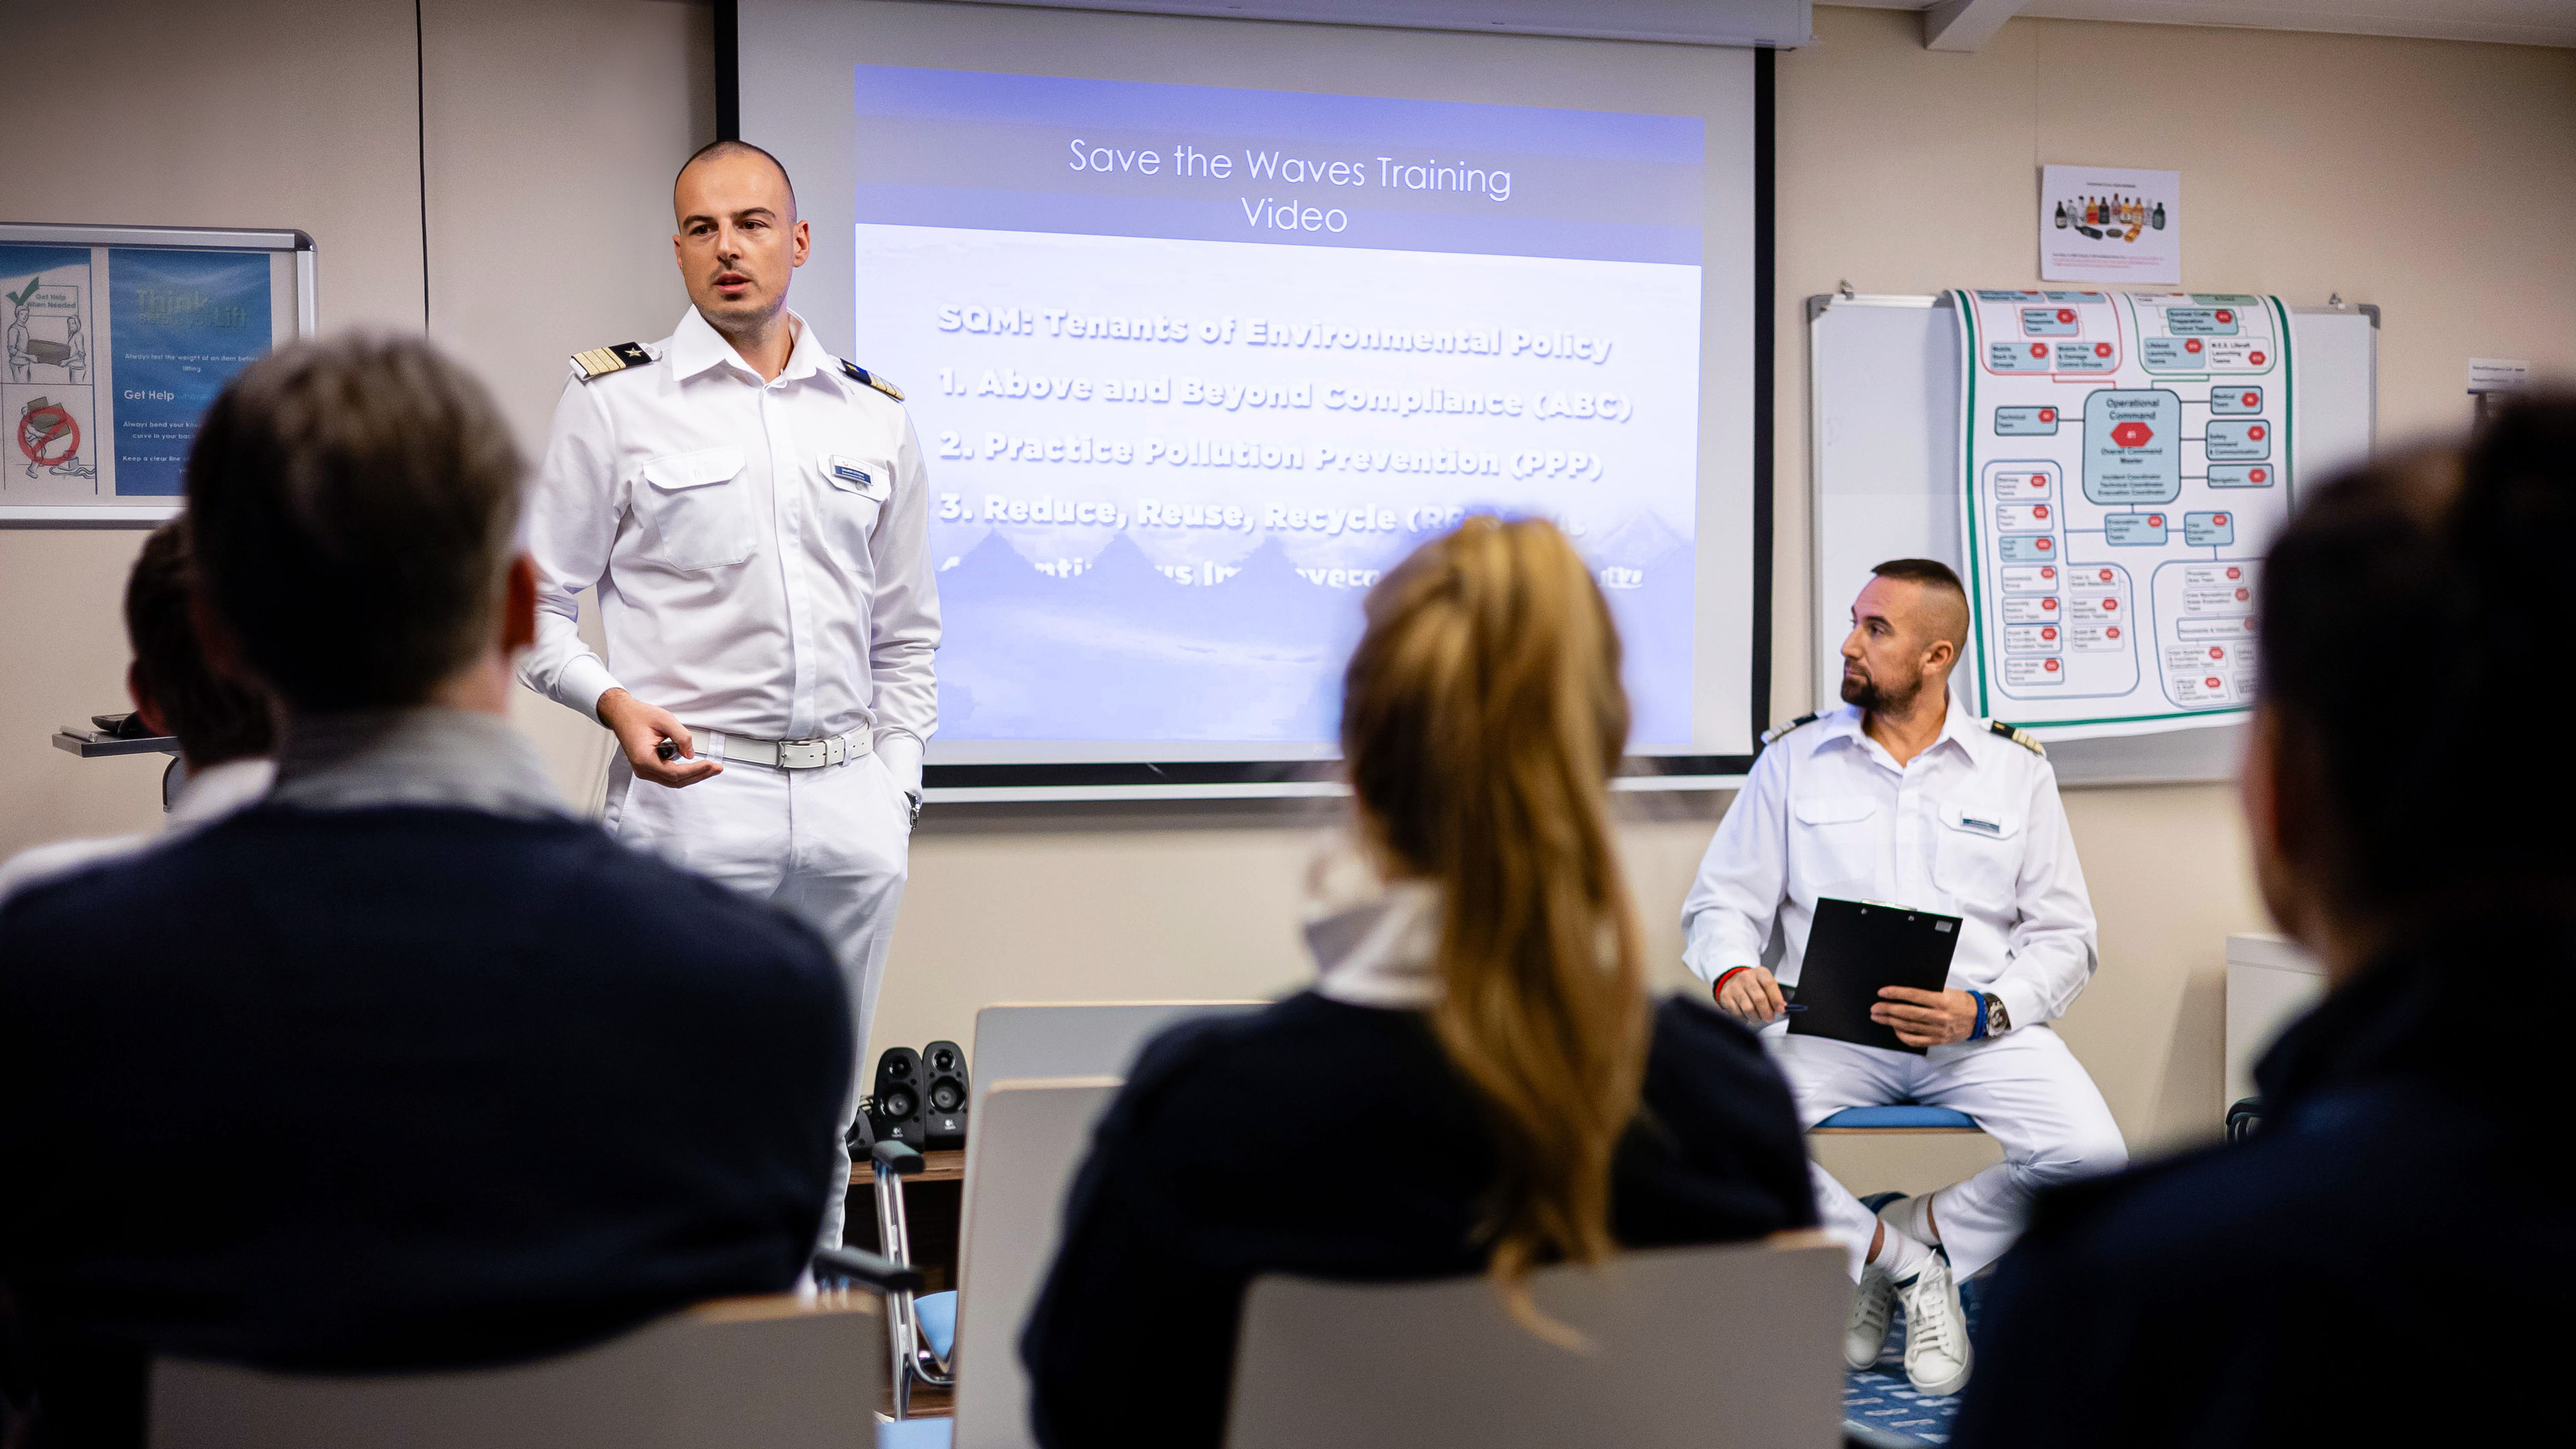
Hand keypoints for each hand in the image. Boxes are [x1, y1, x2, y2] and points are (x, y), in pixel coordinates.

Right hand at [598, 687, 720, 787]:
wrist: (622, 714)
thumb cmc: (638, 715)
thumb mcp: (665, 720)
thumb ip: (681, 737)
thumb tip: (691, 754)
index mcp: (644, 759)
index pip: (675, 773)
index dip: (695, 770)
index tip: (710, 764)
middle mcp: (643, 769)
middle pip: (676, 781)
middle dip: (699, 775)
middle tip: (716, 768)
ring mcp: (644, 770)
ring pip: (673, 780)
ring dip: (693, 775)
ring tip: (710, 768)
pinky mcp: (648, 767)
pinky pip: (669, 775)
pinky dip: (684, 772)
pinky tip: (697, 766)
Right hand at [1714, 965, 1787, 1025]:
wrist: (1732, 981)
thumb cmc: (1754, 986)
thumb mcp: (1765, 985)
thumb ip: (1775, 996)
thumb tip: (1782, 1008)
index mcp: (1759, 972)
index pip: (1769, 984)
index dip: (1776, 999)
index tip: (1780, 1009)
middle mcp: (1746, 977)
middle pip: (1759, 998)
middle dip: (1767, 1012)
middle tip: (1769, 1018)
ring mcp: (1734, 987)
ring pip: (1748, 1008)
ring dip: (1756, 1017)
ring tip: (1758, 1017)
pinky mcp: (1726, 997)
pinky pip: (1738, 1014)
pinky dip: (1744, 1019)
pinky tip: (1747, 1016)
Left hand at [1873, 987, 1978, 1047]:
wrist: (1979, 1018)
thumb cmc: (1960, 1001)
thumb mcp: (1947, 991)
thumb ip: (1928, 991)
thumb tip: (1903, 989)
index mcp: (1942, 1000)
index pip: (1913, 995)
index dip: (1895, 993)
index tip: (1882, 992)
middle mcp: (1939, 1016)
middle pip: (1907, 1013)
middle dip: (1887, 1009)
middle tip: (1874, 1007)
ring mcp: (1938, 1030)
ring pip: (1908, 1026)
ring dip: (1890, 1021)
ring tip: (1878, 1017)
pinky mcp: (1938, 1040)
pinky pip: (1915, 1040)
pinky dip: (1902, 1035)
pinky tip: (1894, 1028)